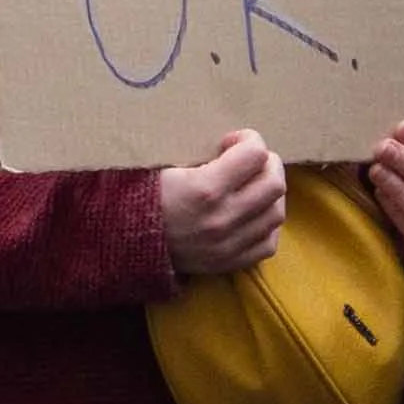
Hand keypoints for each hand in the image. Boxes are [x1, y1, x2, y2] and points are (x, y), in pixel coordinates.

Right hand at [156, 129, 287, 277]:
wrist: (127, 241)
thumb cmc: (145, 194)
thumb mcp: (166, 162)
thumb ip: (201, 149)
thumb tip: (231, 139)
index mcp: (205, 188)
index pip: (254, 154)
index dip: (248, 139)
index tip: (231, 142)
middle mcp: (223, 218)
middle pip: (274, 183)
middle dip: (267, 163)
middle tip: (249, 160)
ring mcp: (229, 245)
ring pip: (276, 213)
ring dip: (270, 193)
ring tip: (253, 185)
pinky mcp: (229, 263)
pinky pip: (268, 243)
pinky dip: (266, 225)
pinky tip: (253, 213)